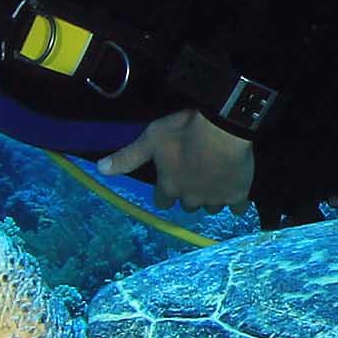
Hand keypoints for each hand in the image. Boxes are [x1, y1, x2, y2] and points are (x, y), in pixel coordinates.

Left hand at [98, 109, 256, 212]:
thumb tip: (100, 169)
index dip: (165, 191)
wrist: (222, 129)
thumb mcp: (150, 139)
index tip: (169, 182)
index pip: (163, 201)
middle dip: (189, 194)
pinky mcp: (237, 195)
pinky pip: (237, 208)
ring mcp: (215, 198)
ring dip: (210, 197)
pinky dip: (236, 202)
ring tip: (214, 181)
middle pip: (187, 205)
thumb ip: (128, 157)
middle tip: (194, 176)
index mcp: (169, 186)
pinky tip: (236, 191)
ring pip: (211, 207)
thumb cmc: (183, 132)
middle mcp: (190, 198)